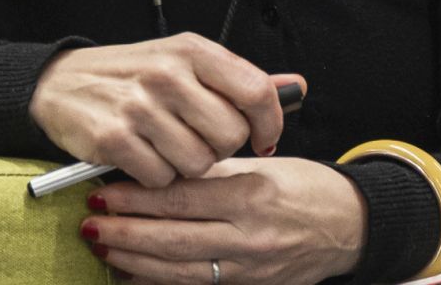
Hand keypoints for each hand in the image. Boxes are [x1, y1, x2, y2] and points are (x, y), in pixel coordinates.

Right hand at [28, 34, 299, 186]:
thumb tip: (298, 86)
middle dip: (217, 148)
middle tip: (192, 138)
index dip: (267, 124)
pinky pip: (160, 178)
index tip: (260, 138)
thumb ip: (237, 80)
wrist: (57, 83)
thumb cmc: (129, 76)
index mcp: (189, 50)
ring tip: (161, 145)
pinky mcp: (113, 138)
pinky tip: (138, 155)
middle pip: (230, 137)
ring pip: (197, 164)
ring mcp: (138, 106)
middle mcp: (165, 73)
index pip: (256, 92)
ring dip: (182, 165)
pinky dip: (152, 175)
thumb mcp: (182, 63)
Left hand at [82, 156, 366, 284]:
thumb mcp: (255, 166)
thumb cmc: (300, 186)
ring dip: (135, 261)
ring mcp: (253, 269)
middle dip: (125, 233)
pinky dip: (160, 283)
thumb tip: (148, 167)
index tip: (102, 191)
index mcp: (250, 195)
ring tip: (102, 247)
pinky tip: (131, 275)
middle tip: (89, 223)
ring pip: (181, 271)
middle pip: (174, 238)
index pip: (180, 197)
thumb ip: (206, 171)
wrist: (351, 224)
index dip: (136, 197)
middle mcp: (251, 236)